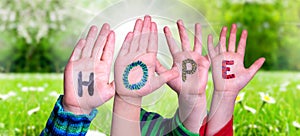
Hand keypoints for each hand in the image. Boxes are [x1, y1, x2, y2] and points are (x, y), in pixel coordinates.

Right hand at [63, 24, 114, 113]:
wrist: (79, 105)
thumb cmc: (95, 99)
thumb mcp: (108, 92)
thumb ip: (114, 85)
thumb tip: (121, 79)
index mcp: (103, 68)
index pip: (107, 51)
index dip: (110, 42)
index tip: (113, 32)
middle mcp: (93, 63)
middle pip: (98, 46)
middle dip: (103, 35)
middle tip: (106, 25)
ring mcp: (82, 64)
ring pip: (88, 47)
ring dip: (91, 37)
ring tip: (95, 28)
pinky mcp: (72, 66)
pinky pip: (76, 54)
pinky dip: (79, 47)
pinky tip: (83, 40)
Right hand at [111, 15, 177, 135]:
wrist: (130, 95)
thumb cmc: (142, 89)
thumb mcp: (157, 83)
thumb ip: (166, 76)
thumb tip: (177, 71)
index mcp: (149, 59)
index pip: (152, 43)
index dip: (153, 33)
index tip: (155, 24)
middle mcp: (140, 56)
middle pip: (143, 39)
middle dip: (146, 28)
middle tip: (148, 17)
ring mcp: (131, 57)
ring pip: (135, 40)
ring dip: (137, 30)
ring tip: (139, 20)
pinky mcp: (122, 59)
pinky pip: (125, 48)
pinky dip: (127, 40)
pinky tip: (130, 33)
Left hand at [156, 20, 209, 95]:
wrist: (190, 93)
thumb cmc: (178, 86)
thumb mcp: (167, 76)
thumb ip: (159, 67)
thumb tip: (150, 60)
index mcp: (177, 58)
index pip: (172, 44)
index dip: (169, 36)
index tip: (164, 28)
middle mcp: (186, 55)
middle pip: (184, 40)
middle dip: (182, 30)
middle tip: (178, 20)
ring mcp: (196, 58)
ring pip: (197, 42)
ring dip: (197, 33)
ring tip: (197, 24)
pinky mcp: (204, 62)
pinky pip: (208, 51)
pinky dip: (211, 45)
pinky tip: (212, 37)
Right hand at [207, 24, 264, 95]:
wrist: (226, 90)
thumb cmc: (238, 84)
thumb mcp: (249, 74)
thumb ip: (256, 65)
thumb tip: (264, 58)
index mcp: (238, 58)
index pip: (241, 45)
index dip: (243, 38)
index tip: (245, 31)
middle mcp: (230, 56)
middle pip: (231, 42)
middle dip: (233, 33)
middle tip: (234, 25)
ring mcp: (222, 57)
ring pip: (222, 43)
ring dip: (223, 35)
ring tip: (225, 27)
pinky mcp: (215, 60)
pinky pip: (212, 50)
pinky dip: (210, 43)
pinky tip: (210, 36)